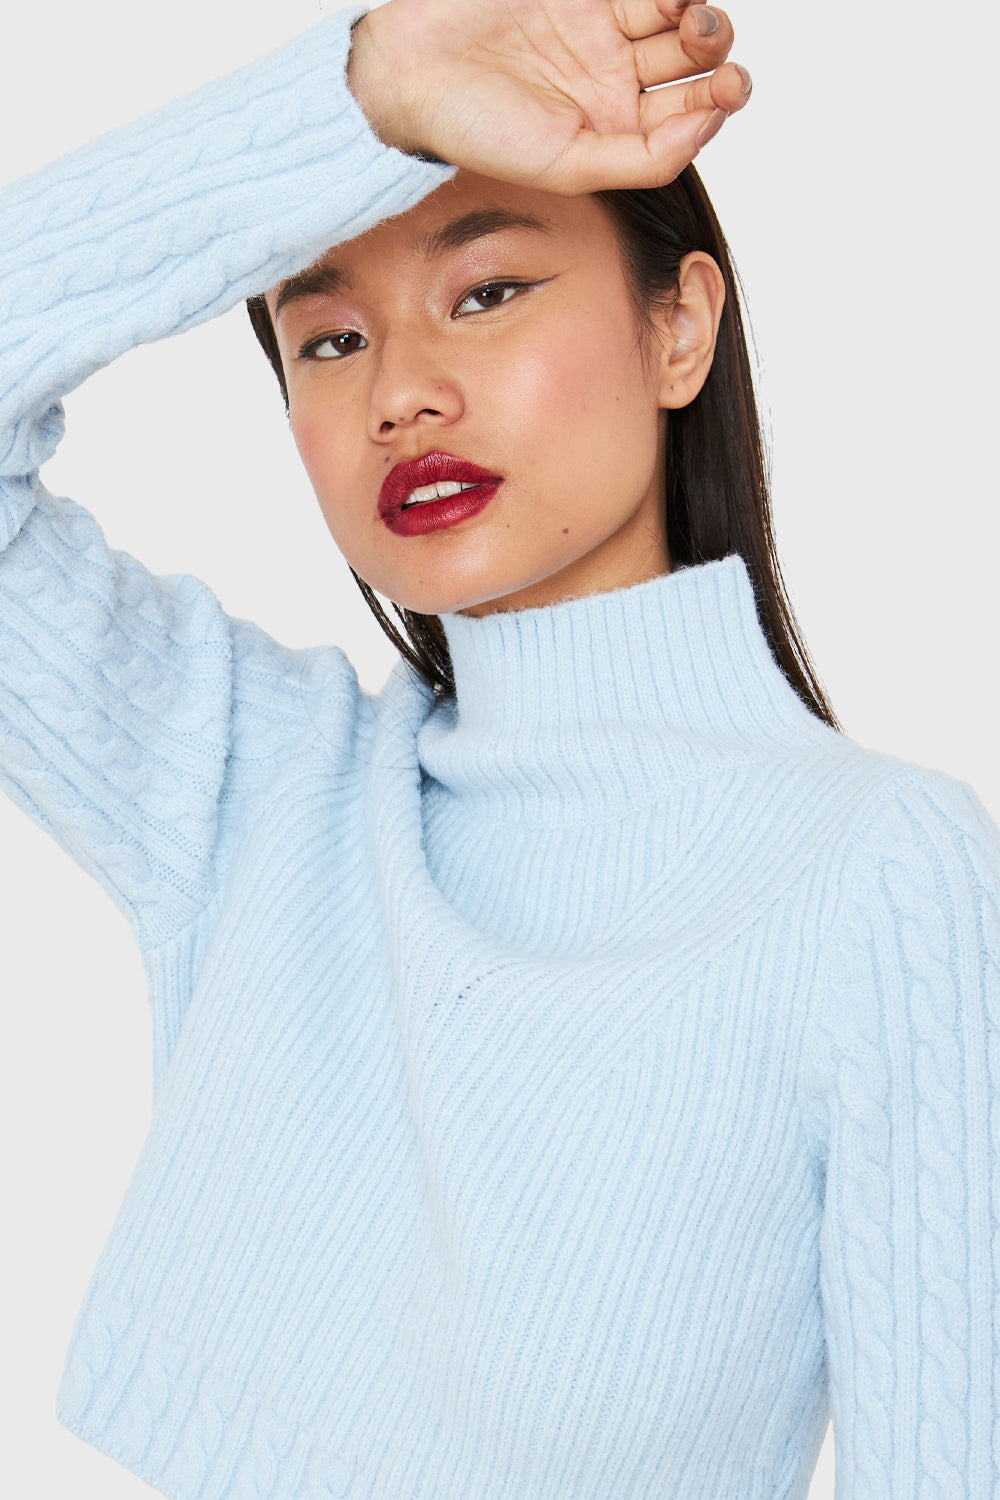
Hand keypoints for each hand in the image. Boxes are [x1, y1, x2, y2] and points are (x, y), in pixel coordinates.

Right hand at [347, 0, 749, 193]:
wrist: (410, 70)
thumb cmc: (475, 129)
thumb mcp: (567, 167)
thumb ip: (641, 161)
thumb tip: (708, 129)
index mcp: (613, 134)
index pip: (687, 117)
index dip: (718, 102)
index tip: (725, 92)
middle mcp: (613, 82)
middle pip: (691, 64)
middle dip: (715, 52)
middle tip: (705, 43)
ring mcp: (600, 31)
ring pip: (674, 18)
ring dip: (698, 13)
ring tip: (687, 12)